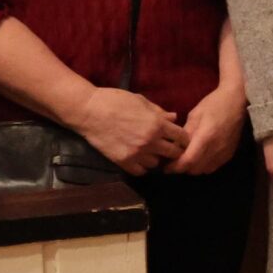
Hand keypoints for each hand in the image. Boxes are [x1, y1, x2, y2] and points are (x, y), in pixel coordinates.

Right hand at [70, 86, 186, 174]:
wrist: (89, 111)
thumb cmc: (115, 100)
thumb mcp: (141, 101)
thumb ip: (159, 112)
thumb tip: (175, 117)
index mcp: (157, 124)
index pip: (181, 137)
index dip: (183, 138)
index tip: (179, 139)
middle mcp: (150, 141)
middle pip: (173, 153)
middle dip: (173, 150)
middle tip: (168, 147)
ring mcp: (137, 153)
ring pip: (157, 164)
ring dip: (156, 158)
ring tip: (151, 152)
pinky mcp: (123, 162)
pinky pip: (141, 172)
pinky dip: (142, 167)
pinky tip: (139, 158)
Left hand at [166, 85, 246, 176]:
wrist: (237, 101)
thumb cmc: (214, 104)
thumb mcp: (195, 115)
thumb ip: (186, 134)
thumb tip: (175, 148)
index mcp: (206, 137)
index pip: (188, 161)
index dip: (175, 167)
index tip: (166, 167)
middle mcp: (216, 149)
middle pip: (195, 169)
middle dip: (182, 168)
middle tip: (174, 161)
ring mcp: (224, 153)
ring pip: (204, 170)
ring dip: (193, 168)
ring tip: (186, 159)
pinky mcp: (229, 154)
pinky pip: (213, 167)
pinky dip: (203, 166)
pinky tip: (199, 157)